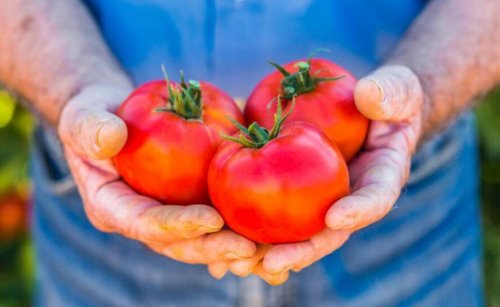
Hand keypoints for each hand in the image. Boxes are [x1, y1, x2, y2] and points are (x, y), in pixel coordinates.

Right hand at [58, 85, 255, 264]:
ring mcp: (167, 216)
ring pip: (202, 240)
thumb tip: (110, 137)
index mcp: (113, 207)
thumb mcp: (84, 117)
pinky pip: (216, 221)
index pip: (145, 223)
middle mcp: (142, 220)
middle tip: (249, 249)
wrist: (114, 119)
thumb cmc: (95, 117)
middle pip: (179, 243)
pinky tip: (271, 234)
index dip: (178, 225)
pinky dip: (242, 228)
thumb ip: (90, 128)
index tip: (212, 220)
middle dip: (214, 248)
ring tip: (270, 250)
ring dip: (234, 248)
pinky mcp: (187, 205)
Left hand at [209, 65, 423, 283]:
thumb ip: (391, 93)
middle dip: (301, 250)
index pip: (375, 199)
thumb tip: (370, 94)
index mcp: (382, 177)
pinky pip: (276, 211)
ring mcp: (323, 198)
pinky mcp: (298, 191)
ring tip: (237, 263)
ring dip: (269, 251)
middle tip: (271, 262)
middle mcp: (351, 197)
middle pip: (328, 232)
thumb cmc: (388, 100)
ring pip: (298, 231)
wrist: (367, 110)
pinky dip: (253, 227)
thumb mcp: (398, 90)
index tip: (335, 218)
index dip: (358, 211)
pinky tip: (224, 237)